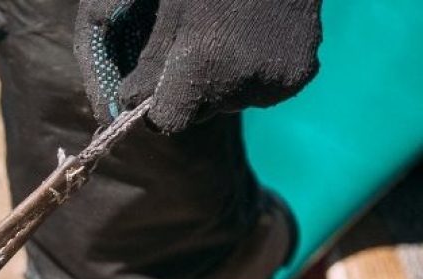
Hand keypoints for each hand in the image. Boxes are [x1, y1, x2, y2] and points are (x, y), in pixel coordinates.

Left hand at [74, 0, 322, 132]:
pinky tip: (255, 37)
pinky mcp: (299, 76)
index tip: (157, 81)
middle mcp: (244, 82)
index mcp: (206, 63)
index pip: (168, 121)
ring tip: (229, 33)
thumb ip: (148, 61)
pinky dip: (253, 74)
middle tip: (199, 42)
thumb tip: (126, 102)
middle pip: (199, 112)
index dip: (157, 104)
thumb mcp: (169, 9)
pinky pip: (262, 91)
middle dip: (190, 89)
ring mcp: (277, 81)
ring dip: (222, 81)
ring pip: (229, 102)